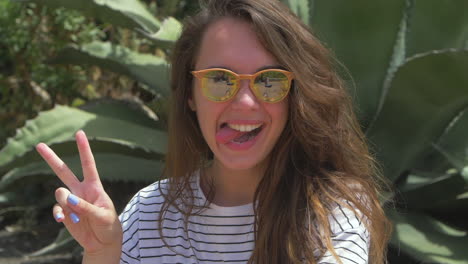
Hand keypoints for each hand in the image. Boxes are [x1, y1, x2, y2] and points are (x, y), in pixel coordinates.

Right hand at [36, 130, 121, 255]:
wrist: (103, 242)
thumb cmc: (108, 225)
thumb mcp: (103, 216)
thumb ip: (86, 207)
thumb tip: (68, 198)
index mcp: (94, 186)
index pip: (88, 164)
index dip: (84, 149)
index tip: (79, 133)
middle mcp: (80, 190)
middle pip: (64, 171)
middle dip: (51, 158)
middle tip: (39, 145)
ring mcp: (71, 201)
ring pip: (60, 193)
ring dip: (66, 203)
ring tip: (77, 216)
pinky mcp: (65, 213)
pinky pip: (57, 209)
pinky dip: (59, 214)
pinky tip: (63, 220)